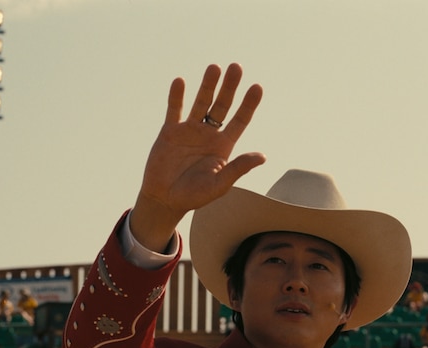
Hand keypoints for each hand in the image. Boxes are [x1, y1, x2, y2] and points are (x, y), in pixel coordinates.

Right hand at [131, 63, 265, 252]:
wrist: (165, 200)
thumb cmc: (195, 196)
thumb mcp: (220, 184)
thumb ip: (238, 168)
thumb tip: (262, 157)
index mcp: (224, 146)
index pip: (240, 120)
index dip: (249, 104)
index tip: (257, 87)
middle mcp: (208, 134)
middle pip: (222, 105)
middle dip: (229, 87)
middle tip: (236, 67)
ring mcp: (189, 131)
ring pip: (200, 102)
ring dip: (207, 86)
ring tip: (214, 68)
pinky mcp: (170, 132)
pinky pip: (174, 110)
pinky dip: (177, 96)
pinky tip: (180, 82)